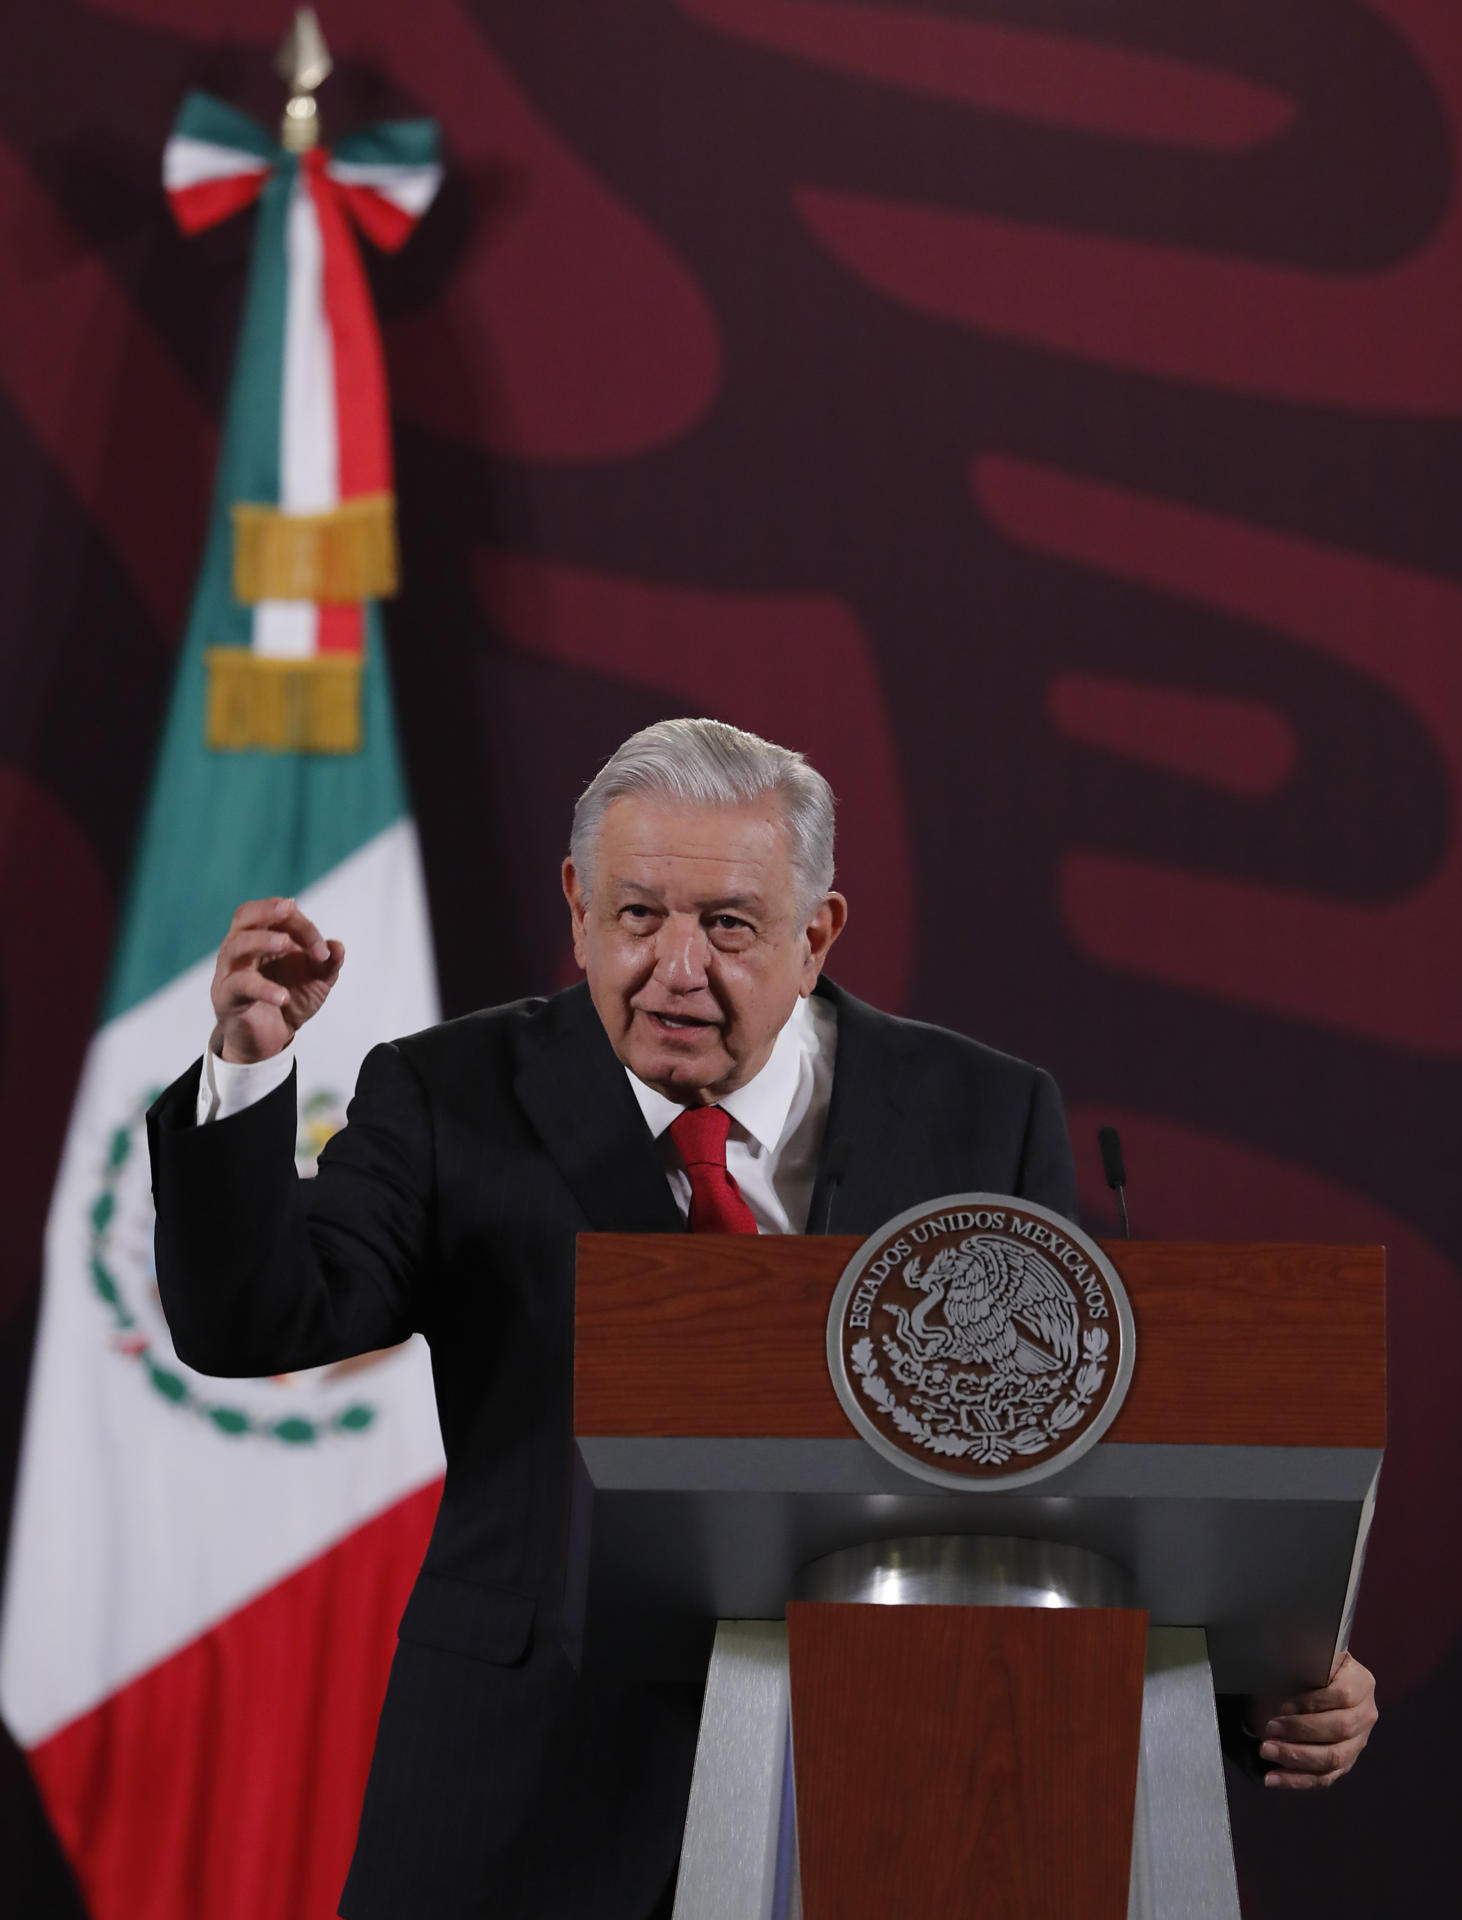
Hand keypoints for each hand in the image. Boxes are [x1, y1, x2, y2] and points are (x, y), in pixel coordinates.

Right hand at [210, 897, 343, 1063]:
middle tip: (290, 909)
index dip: (303, 925)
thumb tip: (338, 946)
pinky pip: (240, 985)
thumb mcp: (316, 981)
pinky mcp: (227, 997)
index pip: (278, 915)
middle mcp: (242, 948)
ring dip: (262, 940)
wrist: (270, 1040)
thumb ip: (328, 964)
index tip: (323, 950)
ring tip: (288, 945)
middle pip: (246, 916)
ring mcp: (231, 970)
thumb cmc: (290, 1000)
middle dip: (268, 910)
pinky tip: (283, 997)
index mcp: (263, 936)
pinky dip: (262, 988)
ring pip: (236, 945)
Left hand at [1251, 1651, 1376, 1789]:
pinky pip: (1325, 1778)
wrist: (1316, 1682)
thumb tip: (1286, 1656)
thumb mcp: (1309, 1656)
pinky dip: (1296, 1780)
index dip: (1312, 1703)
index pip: (1342, 1695)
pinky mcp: (1345, 1763)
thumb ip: (1304, 1658)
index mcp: (1360, 1682)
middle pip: (1340, 1729)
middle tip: (1269, 1729)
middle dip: (1300, 1731)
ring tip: (1267, 1751)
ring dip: (1296, 1757)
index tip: (1282, 1706)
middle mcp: (1366, 1713)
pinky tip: (1272, 1778)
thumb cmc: (1309, 1666)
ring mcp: (1358, 1742)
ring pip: (1333, 1758)